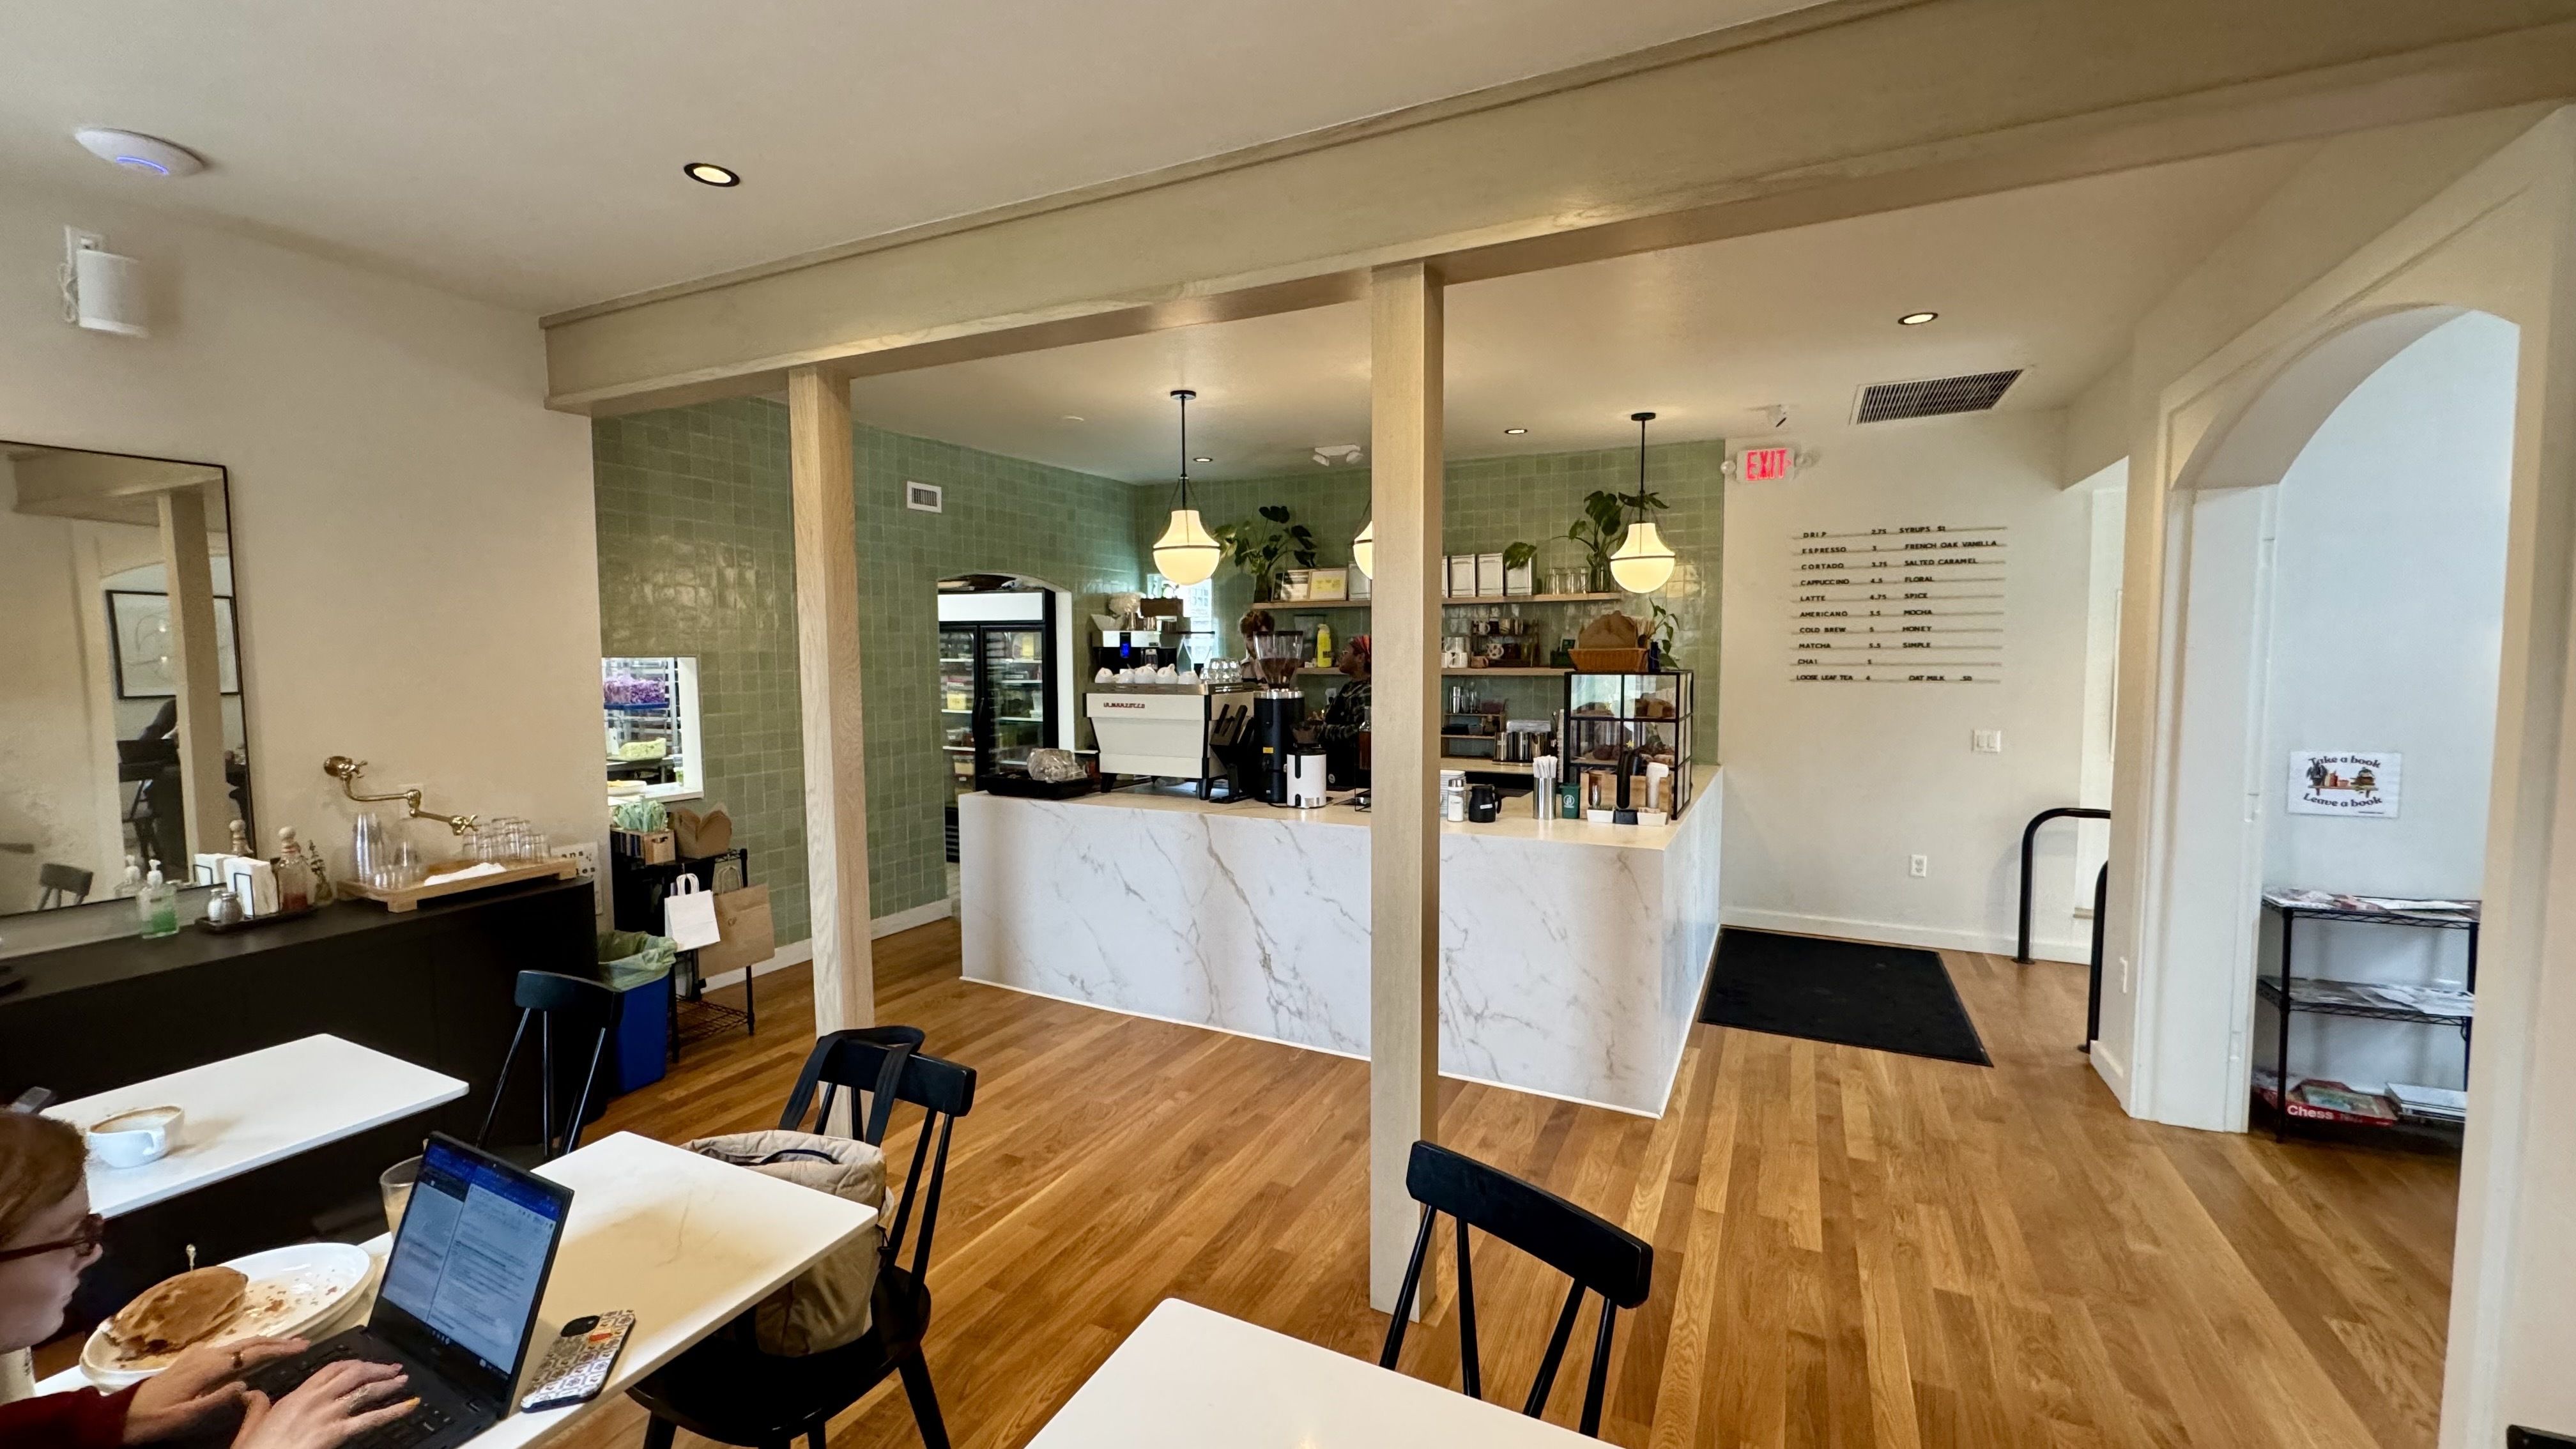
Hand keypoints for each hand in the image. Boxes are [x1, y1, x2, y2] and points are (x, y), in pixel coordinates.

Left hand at [123, 1337, 307, 1443]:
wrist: (119, 1416)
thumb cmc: (153, 1420)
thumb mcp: (185, 1417)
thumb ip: (217, 1400)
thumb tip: (247, 1384)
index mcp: (208, 1368)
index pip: (252, 1353)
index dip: (280, 1348)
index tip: (303, 1345)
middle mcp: (205, 1355)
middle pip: (248, 1343)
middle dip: (277, 1341)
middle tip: (302, 1342)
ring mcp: (196, 1356)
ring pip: (237, 1344)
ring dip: (262, 1344)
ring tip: (282, 1346)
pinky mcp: (190, 1361)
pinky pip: (226, 1349)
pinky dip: (244, 1348)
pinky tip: (246, 1354)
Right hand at [230, 1361, 417, 1448]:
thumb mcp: (252, 1423)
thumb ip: (257, 1405)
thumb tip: (250, 1392)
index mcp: (297, 1395)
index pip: (331, 1369)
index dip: (353, 1364)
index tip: (365, 1364)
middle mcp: (315, 1399)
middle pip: (352, 1374)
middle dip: (375, 1368)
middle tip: (393, 1368)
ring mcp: (328, 1415)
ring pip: (364, 1391)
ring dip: (387, 1384)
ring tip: (403, 1380)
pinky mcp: (335, 1433)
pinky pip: (370, 1419)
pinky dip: (394, 1411)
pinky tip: (410, 1406)